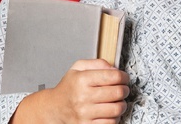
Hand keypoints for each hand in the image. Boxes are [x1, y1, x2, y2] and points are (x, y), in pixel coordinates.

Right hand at [12, 59, 127, 123]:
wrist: (56, 107)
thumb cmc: (69, 87)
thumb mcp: (78, 68)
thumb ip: (97, 63)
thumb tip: (114, 69)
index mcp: (81, 79)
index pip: (112, 76)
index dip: (123, 76)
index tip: (124, 77)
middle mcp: (83, 96)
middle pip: (117, 92)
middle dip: (125, 89)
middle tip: (123, 88)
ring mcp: (85, 113)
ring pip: (117, 109)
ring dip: (122, 104)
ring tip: (117, 100)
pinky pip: (111, 122)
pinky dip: (115, 116)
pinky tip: (110, 111)